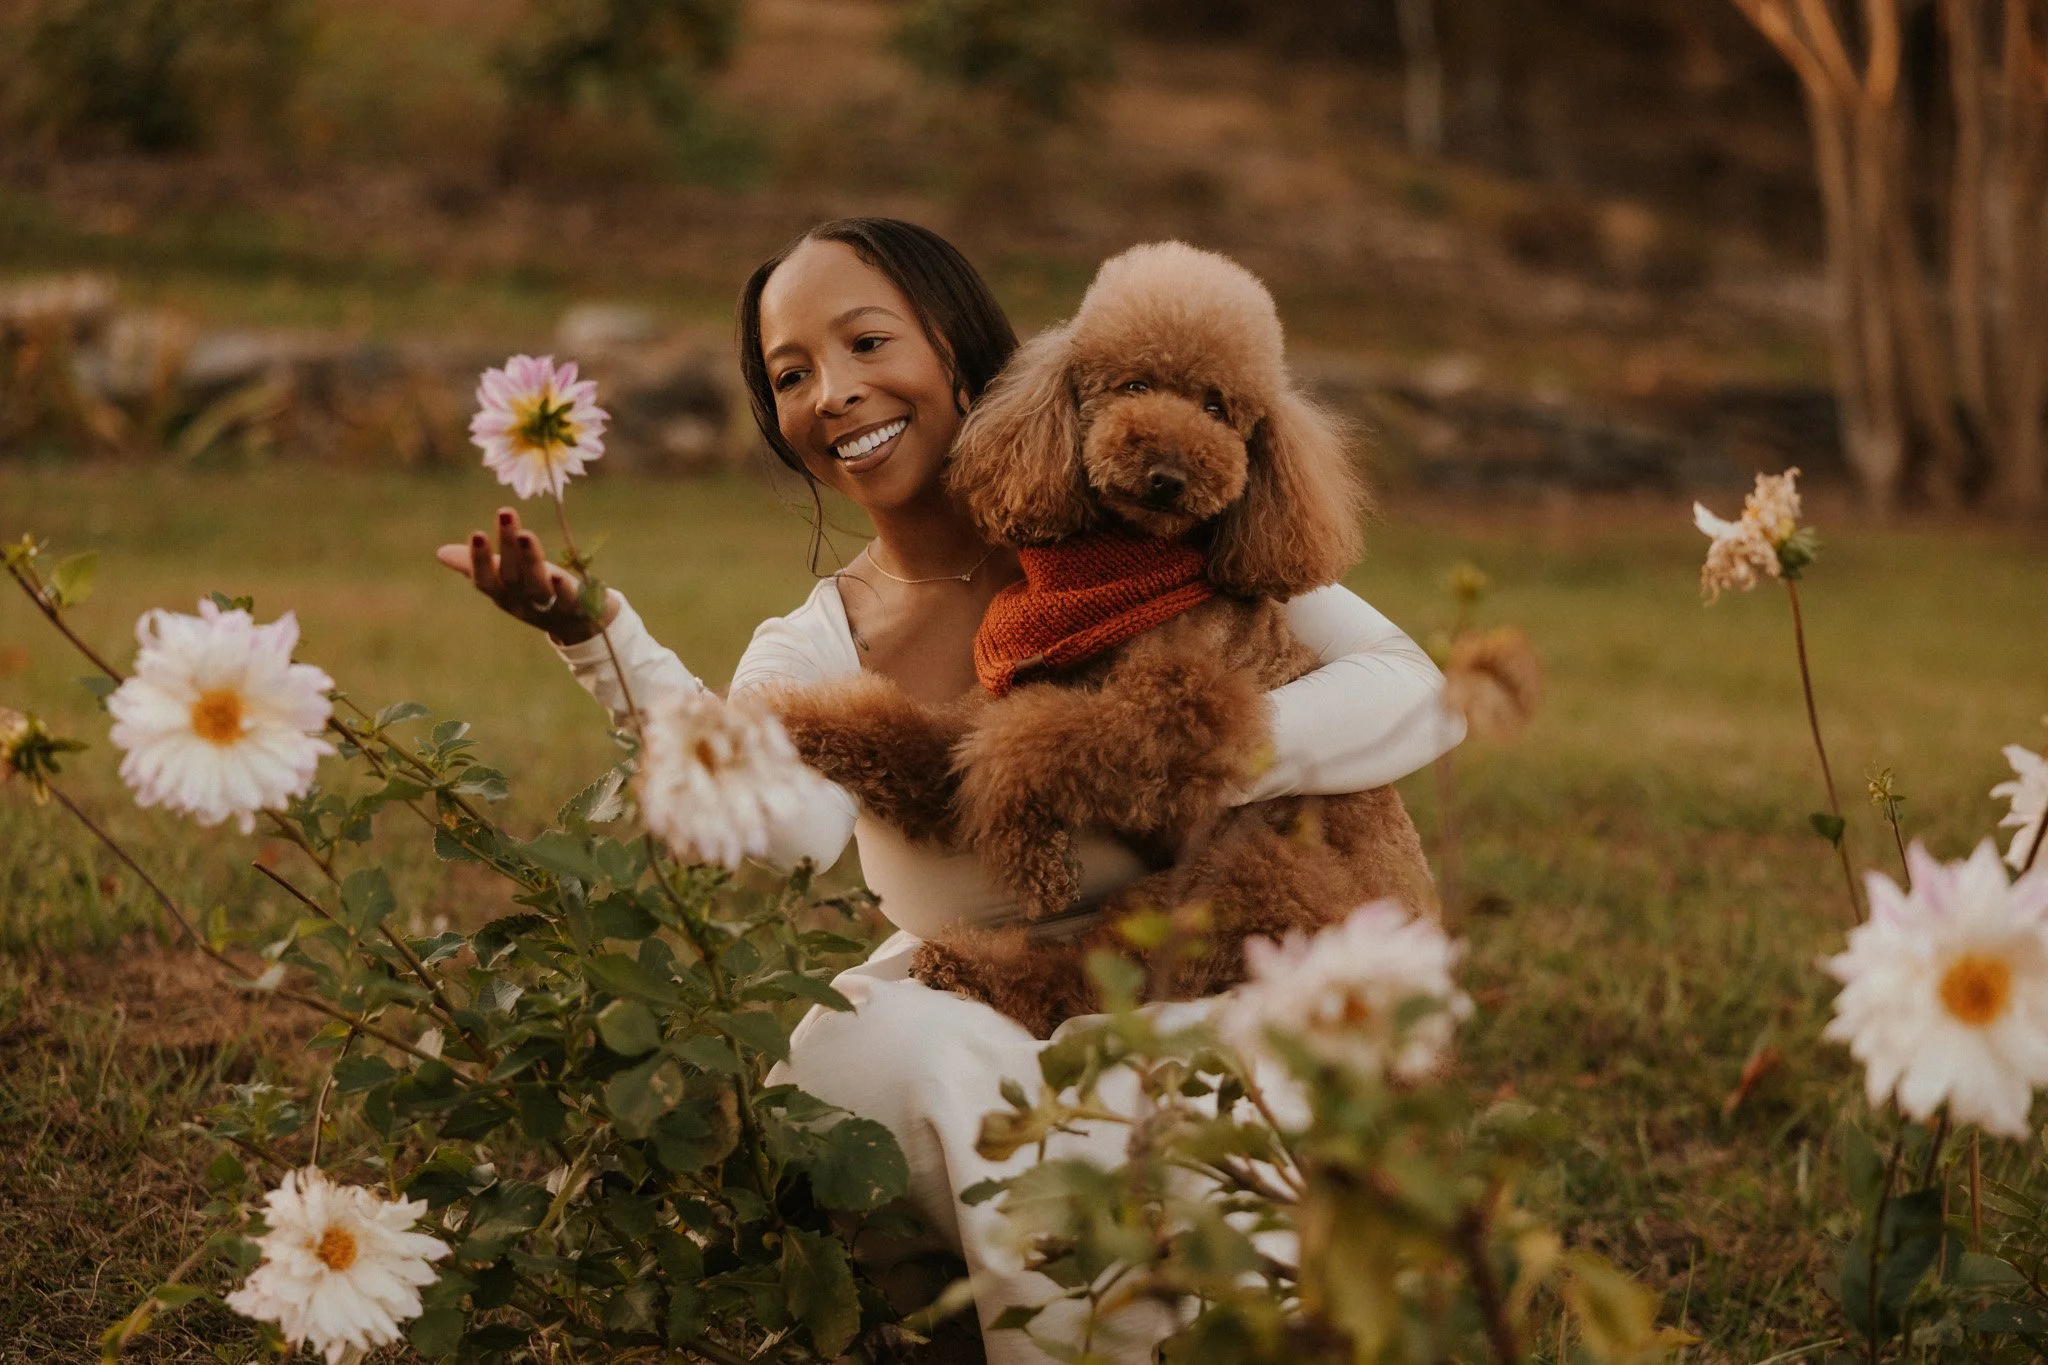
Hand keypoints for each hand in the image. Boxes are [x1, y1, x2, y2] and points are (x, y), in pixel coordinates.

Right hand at [434, 507, 613, 644]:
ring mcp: (548, 605)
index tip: (476, 533)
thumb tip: (440, 553)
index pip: (485, 578)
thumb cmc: (532, 595)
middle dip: (507, 545)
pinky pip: (568, 598)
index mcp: (502, 593)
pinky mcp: (575, 604)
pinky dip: (562, 588)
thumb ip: (476, 566)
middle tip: (505, 512)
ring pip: (537, 584)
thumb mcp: (503, 582)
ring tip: (526, 534)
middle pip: (512, 574)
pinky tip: (558, 574)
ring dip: (531, 560)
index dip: (479, 559)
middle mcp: (522, 600)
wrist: (576, 624)